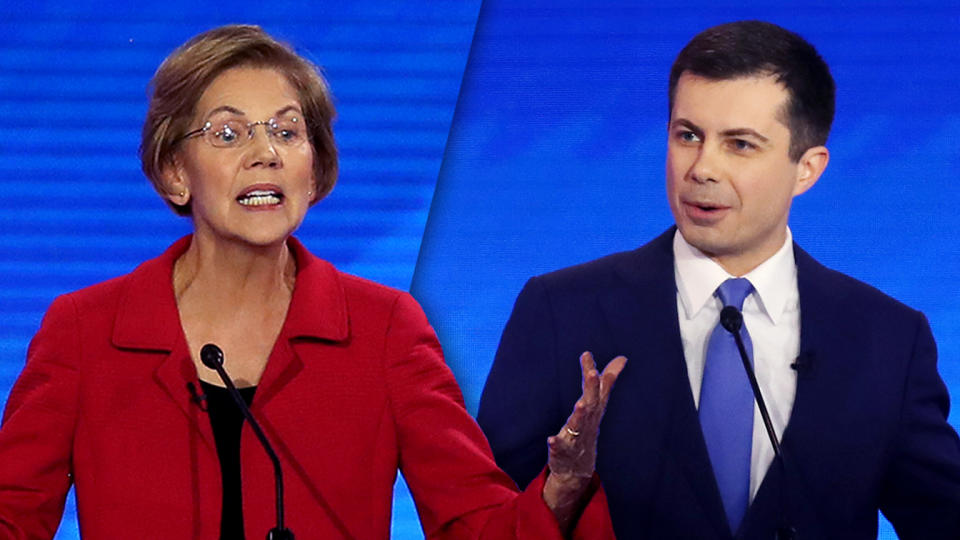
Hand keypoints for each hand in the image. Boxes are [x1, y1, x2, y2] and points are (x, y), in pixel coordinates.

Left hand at [543, 351, 626, 529]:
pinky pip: (560, 447)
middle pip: (591, 402)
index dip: (590, 370)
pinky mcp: (563, 451)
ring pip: (579, 424)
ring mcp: (576, 436)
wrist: (579, 468)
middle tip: (593, 373)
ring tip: (580, 404)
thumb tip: (622, 358)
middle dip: (592, 388)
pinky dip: (557, 443)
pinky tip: (551, 439)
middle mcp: (587, 420)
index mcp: (592, 409)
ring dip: (580, 415)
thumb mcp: (596, 405)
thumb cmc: (587, 429)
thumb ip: (606, 382)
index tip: (586, 354)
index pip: (593, 387)